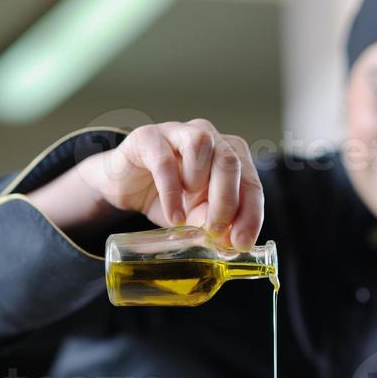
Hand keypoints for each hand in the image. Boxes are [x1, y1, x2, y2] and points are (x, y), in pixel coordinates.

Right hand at [80, 120, 263, 250]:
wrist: (125, 187)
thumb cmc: (167, 198)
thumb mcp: (196, 218)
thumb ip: (215, 226)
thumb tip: (231, 246)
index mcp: (230, 157)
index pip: (251, 184)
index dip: (251, 215)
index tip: (242, 243)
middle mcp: (210, 138)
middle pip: (230, 162)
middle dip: (227, 202)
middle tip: (216, 232)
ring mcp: (179, 132)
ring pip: (202, 145)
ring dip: (200, 184)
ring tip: (188, 212)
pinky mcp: (149, 138)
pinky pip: (164, 161)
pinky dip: (172, 193)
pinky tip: (173, 216)